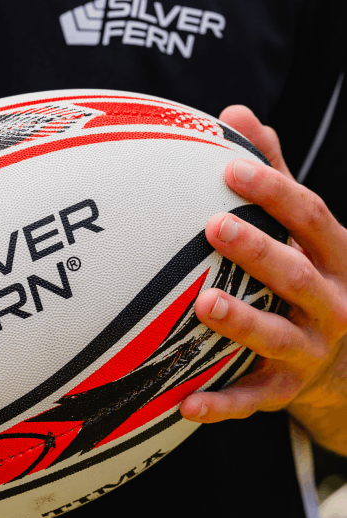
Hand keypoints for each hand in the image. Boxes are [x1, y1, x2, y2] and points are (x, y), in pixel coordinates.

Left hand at [180, 104, 346, 430]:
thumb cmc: (313, 280)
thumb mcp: (306, 234)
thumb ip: (274, 180)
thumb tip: (236, 114)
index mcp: (333, 256)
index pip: (308, 215)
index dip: (273, 189)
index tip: (231, 166)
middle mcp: (329, 302)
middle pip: (297, 274)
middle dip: (260, 250)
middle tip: (214, 226)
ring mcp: (311, 350)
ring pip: (278, 337)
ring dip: (243, 322)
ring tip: (204, 305)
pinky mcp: (287, 391)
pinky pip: (253, 399)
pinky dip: (221, 404)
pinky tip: (185, 403)